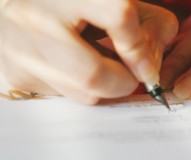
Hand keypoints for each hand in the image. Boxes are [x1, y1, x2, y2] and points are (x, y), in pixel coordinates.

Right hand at [0, 0, 177, 103]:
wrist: (19, 3)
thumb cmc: (71, 1)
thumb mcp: (114, 1)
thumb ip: (148, 24)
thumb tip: (150, 70)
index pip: (119, 16)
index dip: (140, 46)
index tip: (147, 65)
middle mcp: (36, 20)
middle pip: (93, 75)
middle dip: (122, 83)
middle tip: (127, 75)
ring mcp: (21, 51)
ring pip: (81, 93)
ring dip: (103, 87)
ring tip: (96, 62)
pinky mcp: (17, 75)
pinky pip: (65, 96)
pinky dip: (81, 87)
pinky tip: (75, 65)